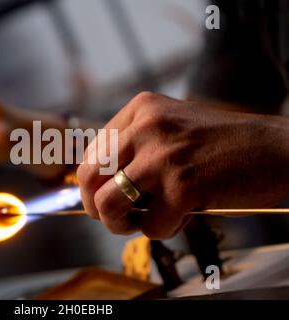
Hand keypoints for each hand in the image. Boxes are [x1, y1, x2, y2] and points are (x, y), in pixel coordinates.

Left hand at [77, 92, 288, 238]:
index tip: (103, 197)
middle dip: (95, 205)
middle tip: (113, 216)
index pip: (91, 152)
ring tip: (140, 222)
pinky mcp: (183, 185)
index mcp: (140, 109)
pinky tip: (181, 217)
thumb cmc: (218, 144)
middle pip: (88, 176)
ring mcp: (163, 155)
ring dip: (118, 223)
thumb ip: (133, 147)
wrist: (273, 148)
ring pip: (107, 203)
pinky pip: (149, 226)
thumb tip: (95, 185)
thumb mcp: (169, 128)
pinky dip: (162, 230)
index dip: (91, 183)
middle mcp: (146, 126)